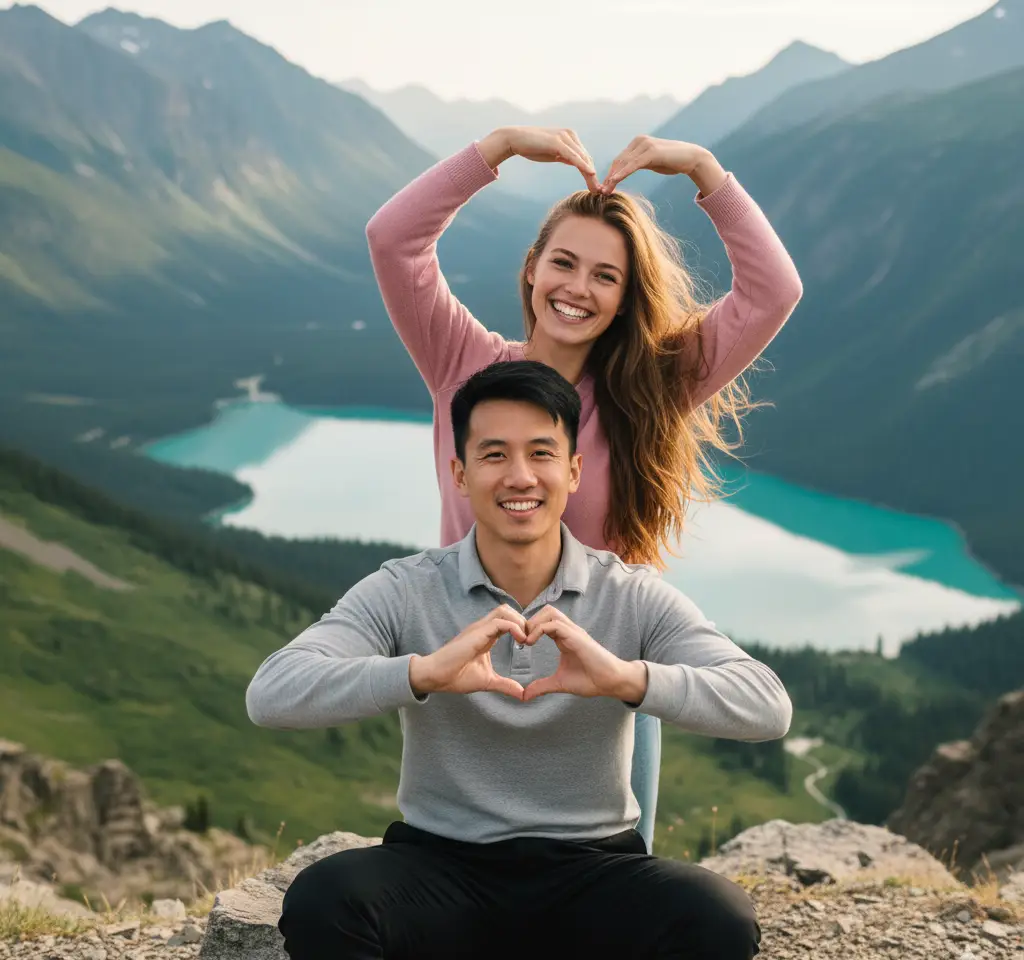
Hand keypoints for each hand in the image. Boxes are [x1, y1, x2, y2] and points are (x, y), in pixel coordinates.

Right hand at [409, 605, 526, 699]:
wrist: (435, 676)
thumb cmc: (456, 677)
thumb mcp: (487, 681)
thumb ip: (504, 685)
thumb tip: (521, 694)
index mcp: (485, 635)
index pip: (507, 620)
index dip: (521, 627)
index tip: (530, 643)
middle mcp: (482, 628)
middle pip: (507, 609)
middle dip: (523, 620)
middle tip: (531, 638)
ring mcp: (479, 628)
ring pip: (504, 610)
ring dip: (520, 621)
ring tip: (526, 639)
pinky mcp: (477, 633)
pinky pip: (500, 622)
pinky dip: (515, 628)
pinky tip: (521, 641)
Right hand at [478, 126, 600, 191]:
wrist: (515, 139)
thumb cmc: (532, 146)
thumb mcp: (552, 153)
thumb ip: (565, 156)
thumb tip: (575, 162)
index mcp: (570, 137)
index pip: (584, 157)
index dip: (591, 172)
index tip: (595, 187)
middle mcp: (570, 135)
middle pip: (586, 158)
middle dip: (593, 177)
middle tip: (600, 192)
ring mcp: (565, 137)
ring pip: (582, 158)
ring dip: (591, 175)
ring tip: (596, 189)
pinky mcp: (558, 142)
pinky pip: (574, 156)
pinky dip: (583, 165)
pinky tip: (591, 174)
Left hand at [520, 606, 647, 702]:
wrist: (611, 682)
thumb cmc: (591, 680)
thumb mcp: (560, 683)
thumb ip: (542, 686)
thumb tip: (525, 695)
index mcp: (564, 638)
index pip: (544, 621)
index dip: (530, 628)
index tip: (520, 644)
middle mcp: (569, 631)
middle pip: (546, 611)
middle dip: (530, 621)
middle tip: (521, 639)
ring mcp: (573, 632)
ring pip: (550, 612)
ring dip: (534, 623)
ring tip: (526, 640)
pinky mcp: (576, 637)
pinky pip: (554, 624)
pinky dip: (539, 630)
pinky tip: (531, 643)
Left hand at [601, 136, 723, 195]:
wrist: (691, 158)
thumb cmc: (672, 162)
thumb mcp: (651, 163)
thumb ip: (638, 164)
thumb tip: (626, 171)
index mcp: (637, 143)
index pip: (619, 160)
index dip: (610, 174)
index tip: (604, 188)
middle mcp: (639, 141)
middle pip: (618, 161)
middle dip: (609, 177)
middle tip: (601, 192)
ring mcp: (645, 145)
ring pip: (623, 163)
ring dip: (613, 178)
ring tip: (605, 191)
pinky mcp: (651, 152)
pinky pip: (633, 164)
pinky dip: (622, 174)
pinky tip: (615, 182)